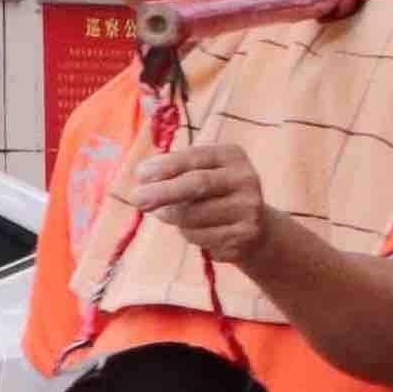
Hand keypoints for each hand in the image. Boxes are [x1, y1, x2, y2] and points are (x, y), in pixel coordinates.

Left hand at [120, 139, 277, 265]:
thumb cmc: (215, 196)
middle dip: (162, 191)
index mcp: (232, 156)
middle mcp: (246, 179)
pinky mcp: (243, 236)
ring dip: (169, 215)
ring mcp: (248, 209)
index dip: (166, 165)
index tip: (140, 175)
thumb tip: (143, 177)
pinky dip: (186, 233)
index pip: (195, 157)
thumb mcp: (201, 173)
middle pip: (198, 183)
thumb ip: (175, 171)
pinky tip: (191, 229)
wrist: (256, 230)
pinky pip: (200, 236)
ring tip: (164, 213)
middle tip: (136, 199)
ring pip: (194, 214)